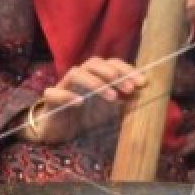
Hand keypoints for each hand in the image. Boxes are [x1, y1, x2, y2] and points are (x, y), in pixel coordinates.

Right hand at [29, 57, 146, 142]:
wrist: (59, 131)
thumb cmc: (85, 117)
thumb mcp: (110, 111)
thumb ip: (124, 103)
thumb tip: (143, 95)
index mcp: (95, 76)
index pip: (111, 64)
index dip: (127, 70)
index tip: (142, 83)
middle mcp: (80, 76)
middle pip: (94, 63)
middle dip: (113, 73)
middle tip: (128, 89)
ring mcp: (63, 86)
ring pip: (76, 73)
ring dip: (95, 83)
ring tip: (112, 97)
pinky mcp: (50, 100)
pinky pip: (54, 93)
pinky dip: (67, 95)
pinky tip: (80, 102)